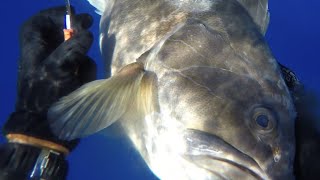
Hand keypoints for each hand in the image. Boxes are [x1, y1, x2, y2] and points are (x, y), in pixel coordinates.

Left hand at [3, 6, 95, 150]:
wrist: (47, 130)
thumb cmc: (47, 97)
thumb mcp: (58, 69)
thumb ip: (73, 48)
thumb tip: (86, 35)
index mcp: (34, 49)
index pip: (40, 22)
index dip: (56, 15)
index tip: (75, 15)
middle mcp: (45, 55)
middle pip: (60, 34)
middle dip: (75, 32)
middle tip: (89, 25)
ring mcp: (57, 68)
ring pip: (75, 52)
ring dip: (82, 58)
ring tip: (81, 72)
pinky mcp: (67, 80)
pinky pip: (81, 68)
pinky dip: (85, 72)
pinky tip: (83, 83)